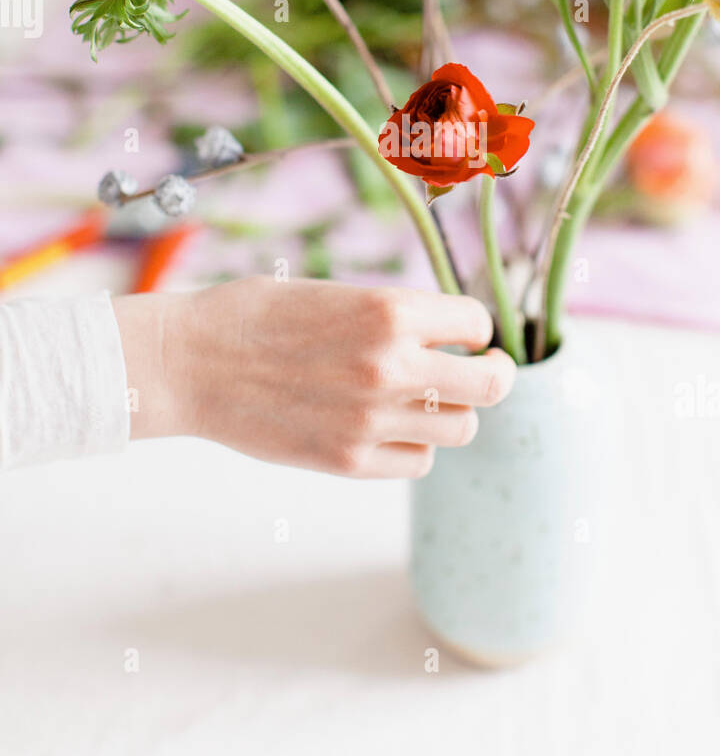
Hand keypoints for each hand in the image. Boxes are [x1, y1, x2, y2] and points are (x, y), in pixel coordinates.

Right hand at [114, 277, 514, 477]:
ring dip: (451, 413)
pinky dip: (414, 446)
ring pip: (461, 429)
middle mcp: (392, 365)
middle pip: (492, 385)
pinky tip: (388, 427)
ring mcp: (373, 419)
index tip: (461, 332)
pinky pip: (418, 462)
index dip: (472, 326)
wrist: (189, 361)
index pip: (477, 322)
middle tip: (484, 370)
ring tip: (424, 400)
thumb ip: (393, 316)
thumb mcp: (336, 293)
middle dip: (493, 374)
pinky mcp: (349, 461)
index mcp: (389, 310)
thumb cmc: (255, 315)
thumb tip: (444, 334)